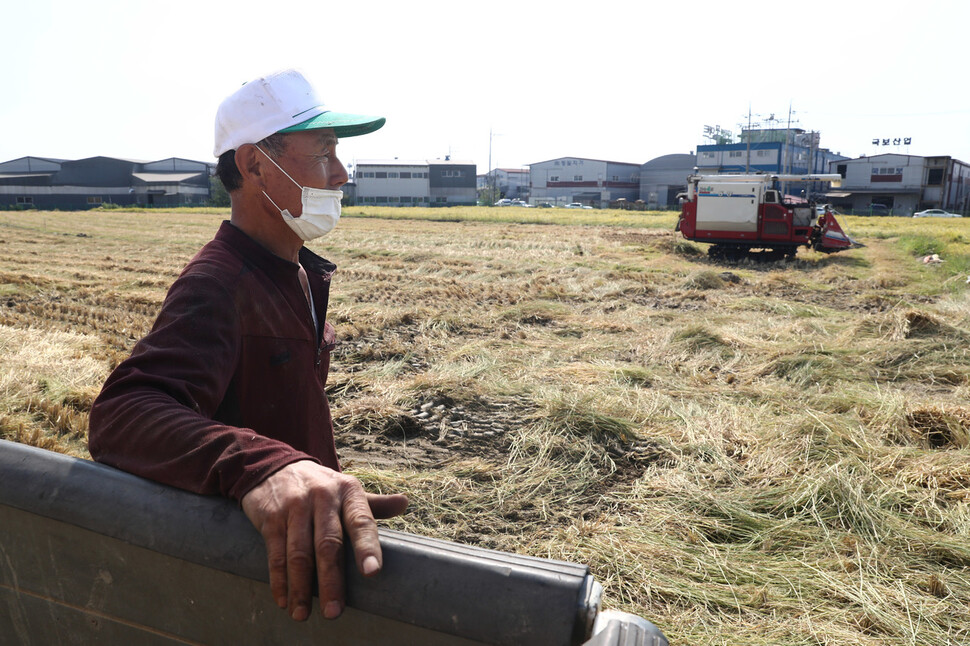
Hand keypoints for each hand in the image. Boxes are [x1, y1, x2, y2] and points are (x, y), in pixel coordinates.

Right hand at [240, 460, 407, 620]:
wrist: (274, 466)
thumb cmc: (320, 486)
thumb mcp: (346, 489)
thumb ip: (374, 504)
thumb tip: (405, 503)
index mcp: (348, 492)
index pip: (361, 521)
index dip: (367, 547)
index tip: (372, 572)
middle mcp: (322, 497)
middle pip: (328, 544)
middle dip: (331, 580)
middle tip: (334, 611)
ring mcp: (295, 507)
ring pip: (299, 554)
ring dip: (301, 588)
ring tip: (303, 614)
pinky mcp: (271, 518)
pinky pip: (276, 554)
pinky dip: (279, 580)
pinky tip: (284, 600)